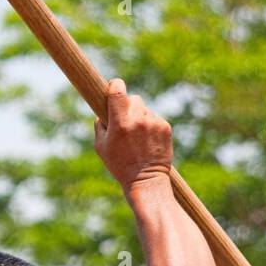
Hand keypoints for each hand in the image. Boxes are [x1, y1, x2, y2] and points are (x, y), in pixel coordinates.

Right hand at [93, 78, 172, 193]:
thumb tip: (102, 112)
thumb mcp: (101, 147)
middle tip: (125, 121)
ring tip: (137, 137)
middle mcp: (138, 119)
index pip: (118, 90)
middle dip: (128, 106)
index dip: (115, 86)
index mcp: (120, 123)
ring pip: (144, 109)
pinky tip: (147, 141)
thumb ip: (99, 125)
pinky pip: (155, 118)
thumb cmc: (120, 165)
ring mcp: (153, 122)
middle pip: (133, 98)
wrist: (146, 180)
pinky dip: (150, 126)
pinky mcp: (165, 127)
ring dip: (140, 117)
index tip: (113, 87)